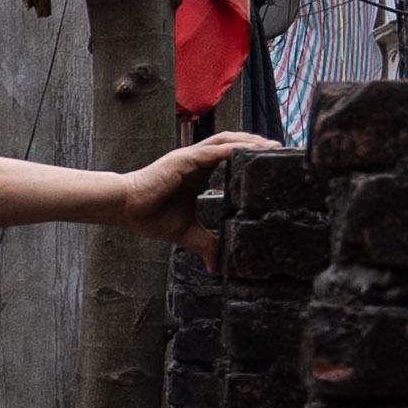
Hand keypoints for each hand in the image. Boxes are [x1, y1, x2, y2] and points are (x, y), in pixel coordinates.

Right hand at [120, 128, 283, 256]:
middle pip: (233, 143)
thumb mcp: (187, 233)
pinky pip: (214, 150)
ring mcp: (191, 157)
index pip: (230, 156)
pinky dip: (234, 148)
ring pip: (227, 141)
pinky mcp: (185, 160)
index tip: (273, 161)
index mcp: (199, 172)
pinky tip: (251, 149)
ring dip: (250, 141)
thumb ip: (206, 245)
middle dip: (257, 143)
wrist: (126, 208)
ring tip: (272, 145)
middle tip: (282, 149)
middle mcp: (197, 160)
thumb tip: (216, 267)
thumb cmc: (150, 215)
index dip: (251, 154)